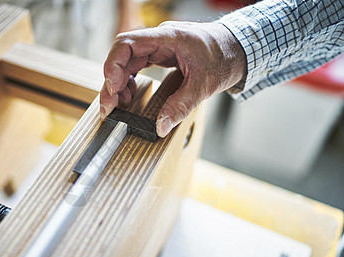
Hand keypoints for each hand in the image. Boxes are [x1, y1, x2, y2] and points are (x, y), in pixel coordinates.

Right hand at [100, 21, 246, 136]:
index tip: (112, 89)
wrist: (240, 49)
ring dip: (118, 83)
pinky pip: (137, 65)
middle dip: (112, 81)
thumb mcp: (204, 85)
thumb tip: (160, 127)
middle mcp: (160, 39)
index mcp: (169, 38)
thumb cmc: (226, 57)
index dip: (113, 65)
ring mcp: (160, 46)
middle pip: (123, 55)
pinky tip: (129, 95)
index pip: (128, 43)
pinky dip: (129, 81)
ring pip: (128, 61)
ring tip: (118, 105)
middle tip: (108, 106)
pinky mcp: (161, 55)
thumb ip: (180, 106)